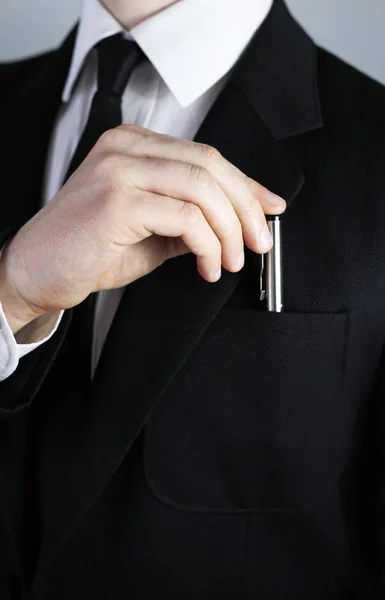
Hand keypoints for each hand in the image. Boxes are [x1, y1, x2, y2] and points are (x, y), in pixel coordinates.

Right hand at [0, 125, 285, 332]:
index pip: (207, 156)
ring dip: (229, 230)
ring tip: (230, 261)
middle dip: (246, 208)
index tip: (269, 210)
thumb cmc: (89, 250)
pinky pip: (185, 217)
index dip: (246, 185)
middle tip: (259, 243)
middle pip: (211, 165)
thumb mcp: (154, 231)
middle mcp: (126, 148)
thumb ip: (193, 218)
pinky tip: (207, 266)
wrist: (36, 272)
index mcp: (134, 146)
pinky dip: (208, 245)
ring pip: (203, 188)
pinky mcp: (116, 201)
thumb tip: (241, 221)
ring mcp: (119, 170)